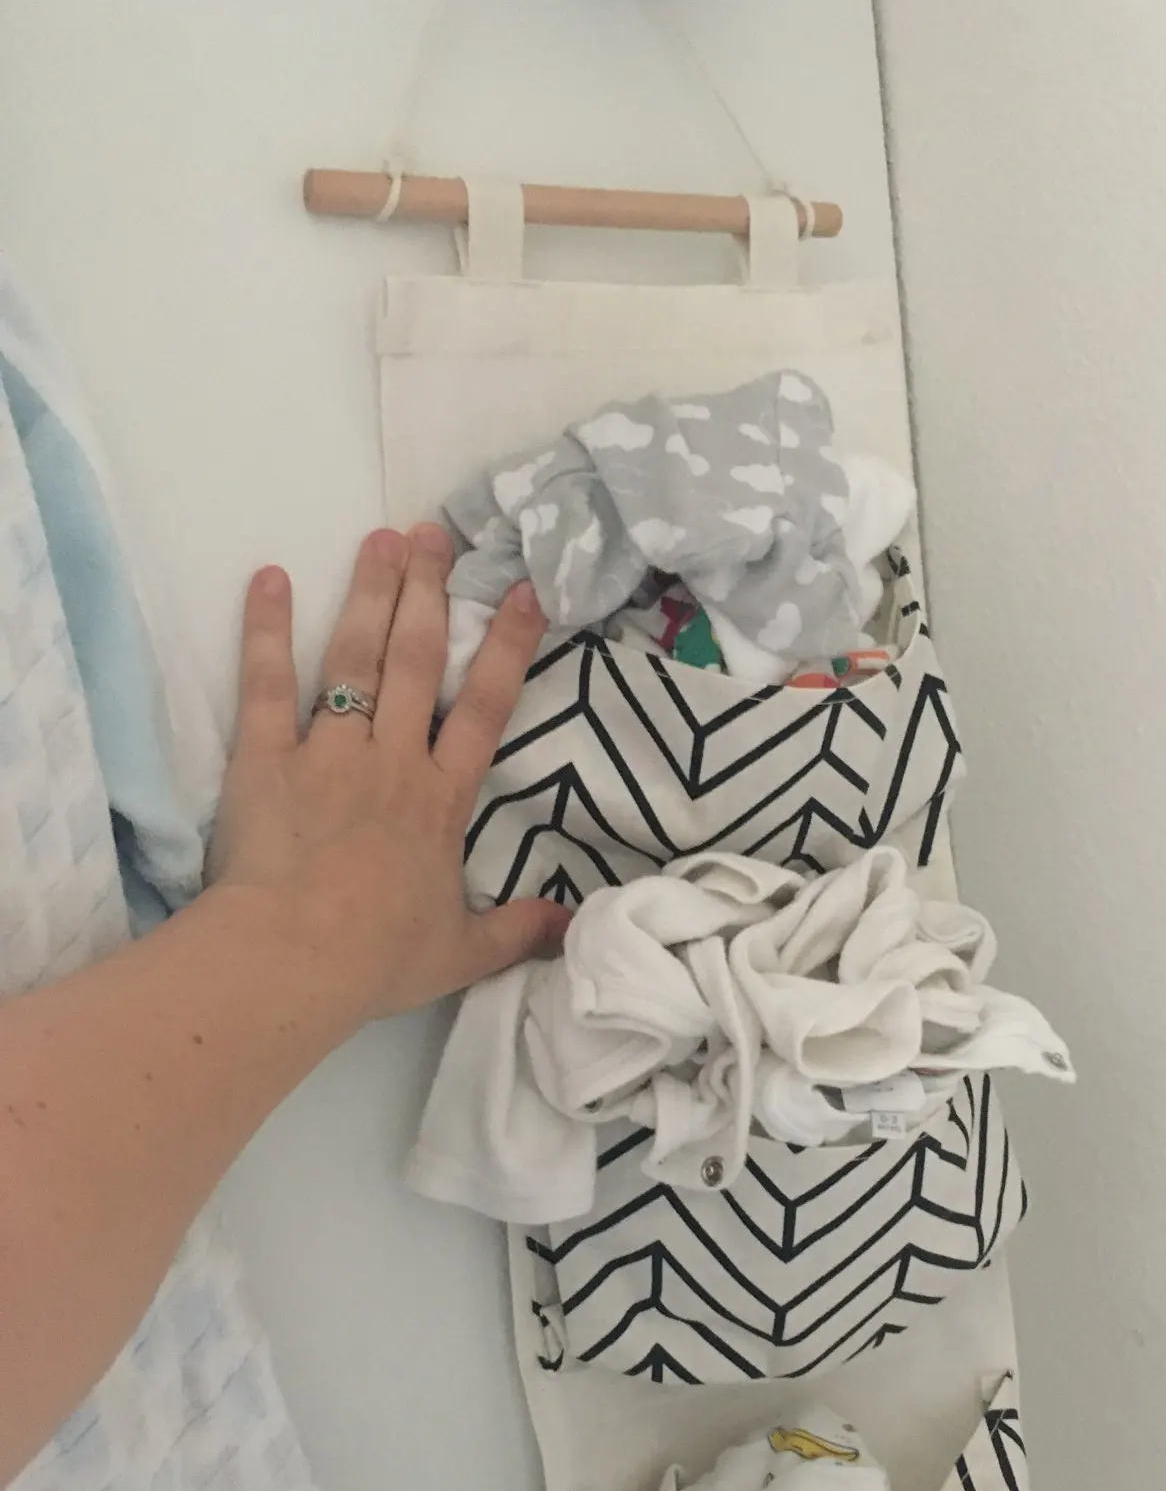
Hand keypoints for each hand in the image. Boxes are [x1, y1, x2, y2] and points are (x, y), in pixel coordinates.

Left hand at [209, 524, 569, 1023]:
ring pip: (353, 657)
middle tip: (433, 533)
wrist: (293, 956)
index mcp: (442, 799)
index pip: (484, 708)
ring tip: (380, 537)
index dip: (505, 646)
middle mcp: (392, 758)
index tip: (520, 591)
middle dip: (428, 592)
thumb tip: (575, 924)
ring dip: (369, 593)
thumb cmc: (378, 957)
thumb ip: (519, 930)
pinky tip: (268, 577)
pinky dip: (265, 630)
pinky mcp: (265, 757)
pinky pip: (266, 685)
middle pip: (415, 660)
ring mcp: (328, 751)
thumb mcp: (464, 952)